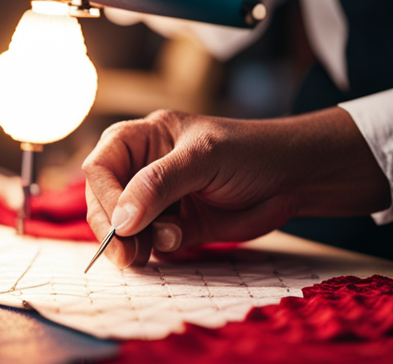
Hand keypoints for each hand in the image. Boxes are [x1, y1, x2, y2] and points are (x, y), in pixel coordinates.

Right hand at [83, 108, 389, 267]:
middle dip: (114, 227)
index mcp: (143, 138)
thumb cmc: (248, 152)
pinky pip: (149, 244)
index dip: (105, 195)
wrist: (290, 176)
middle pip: (104, 201)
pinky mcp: (174, 225)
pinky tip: (178, 240)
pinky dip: (155, 250)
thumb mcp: (204, 157)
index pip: (101, 166)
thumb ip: (160, 184)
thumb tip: (121, 220)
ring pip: (123, 228)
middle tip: (130, 253)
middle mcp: (143, 169)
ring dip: (134, 243)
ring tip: (168, 240)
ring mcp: (158, 200)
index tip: (123, 224)